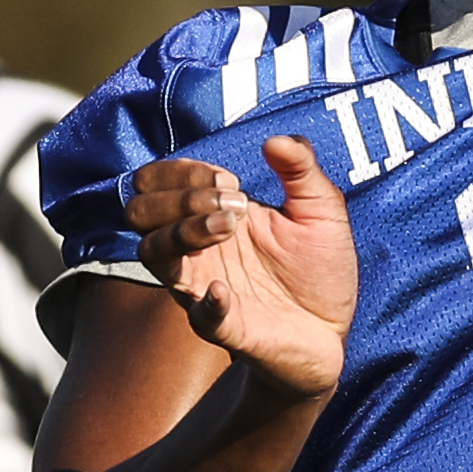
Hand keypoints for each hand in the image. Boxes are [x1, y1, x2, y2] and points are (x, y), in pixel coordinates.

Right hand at [126, 137, 354, 399]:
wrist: (333, 332)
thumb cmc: (319, 269)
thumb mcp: (321, 209)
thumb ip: (301, 170)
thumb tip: (275, 139)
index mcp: (210, 216)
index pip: (157, 182)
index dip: (183, 172)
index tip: (230, 178)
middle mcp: (196, 250)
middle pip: (140, 212)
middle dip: (180, 196)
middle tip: (232, 200)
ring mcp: (204, 287)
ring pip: (152, 255)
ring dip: (185, 230)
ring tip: (230, 225)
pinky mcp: (224, 327)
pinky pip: (198, 316)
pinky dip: (207, 301)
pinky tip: (226, 288)